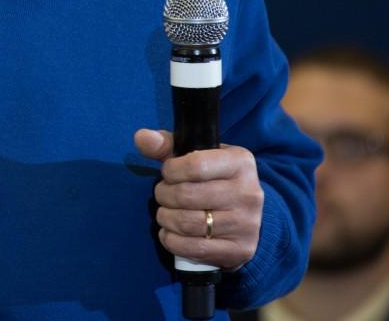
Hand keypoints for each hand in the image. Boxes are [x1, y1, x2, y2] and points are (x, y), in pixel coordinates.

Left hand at [134, 129, 263, 270]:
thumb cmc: (215, 178)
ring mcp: (245, 224)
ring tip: (164, 213)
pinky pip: (195, 249)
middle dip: (164, 195)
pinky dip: (172, 241)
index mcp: (240, 162)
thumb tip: (141, 137)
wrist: (247, 215)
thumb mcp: (198, 155)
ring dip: (165, 218)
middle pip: (188, 196)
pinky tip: (169, 233)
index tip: (167, 173)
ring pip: (188, 224)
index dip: (171, 170)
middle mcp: (247, 192)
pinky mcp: (239, 250)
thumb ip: (167, 145)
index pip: (195, 165)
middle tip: (162, 194)